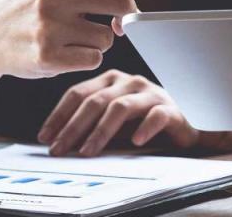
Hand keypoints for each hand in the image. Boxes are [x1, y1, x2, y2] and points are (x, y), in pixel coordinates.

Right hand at [0, 0, 180, 78]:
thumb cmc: (29, 3)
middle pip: (121, 2)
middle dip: (126, 14)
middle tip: (114, 20)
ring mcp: (49, 24)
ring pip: (109, 35)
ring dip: (101, 38)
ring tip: (73, 35)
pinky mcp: (48, 55)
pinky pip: (94, 58)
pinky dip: (87, 57)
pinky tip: (64, 51)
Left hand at [37, 70, 231, 156]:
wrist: (186, 126)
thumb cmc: (142, 123)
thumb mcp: (111, 123)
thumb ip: (89, 125)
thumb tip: (56, 141)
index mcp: (111, 80)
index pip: (78, 93)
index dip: (58, 115)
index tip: (45, 137)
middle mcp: (129, 82)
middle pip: (95, 101)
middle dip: (73, 127)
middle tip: (60, 149)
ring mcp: (151, 93)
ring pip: (120, 108)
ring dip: (100, 132)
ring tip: (87, 151)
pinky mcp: (172, 108)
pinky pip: (156, 115)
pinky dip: (144, 128)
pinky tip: (134, 142)